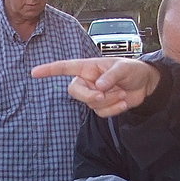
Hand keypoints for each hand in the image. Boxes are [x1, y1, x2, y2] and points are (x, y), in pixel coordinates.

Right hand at [31, 58, 160, 117]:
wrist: (145, 84)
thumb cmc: (132, 70)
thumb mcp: (124, 68)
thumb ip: (111, 76)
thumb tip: (98, 86)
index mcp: (89, 67)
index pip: (65, 68)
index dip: (50, 70)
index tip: (35, 72)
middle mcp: (88, 81)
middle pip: (75, 92)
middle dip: (89, 96)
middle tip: (104, 94)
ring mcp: (93, 94)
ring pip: (91, 104)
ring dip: (109, 101)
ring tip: (121, 92)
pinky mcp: (102, 106)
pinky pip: (102, 113)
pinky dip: (114, 109)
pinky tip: (123, 101)